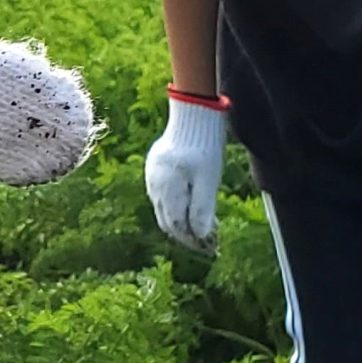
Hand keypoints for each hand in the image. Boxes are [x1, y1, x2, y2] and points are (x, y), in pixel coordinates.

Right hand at [143, 93, 227, 250]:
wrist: (192, 116)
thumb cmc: (204, 147)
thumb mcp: (208, 179)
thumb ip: (203, 208)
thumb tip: (202, 235)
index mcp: (167, 189)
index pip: (177, 225)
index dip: (192, 239)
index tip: (208, 246)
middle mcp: (155, 185)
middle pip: (168, 220)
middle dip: (186, 234)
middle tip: (206, 241)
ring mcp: (152, 177)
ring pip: (164, 209)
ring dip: (181, 221)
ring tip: (201, 225)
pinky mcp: (154, 168)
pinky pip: (162, 195)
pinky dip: (176, 205)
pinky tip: (190, 204)